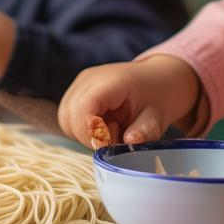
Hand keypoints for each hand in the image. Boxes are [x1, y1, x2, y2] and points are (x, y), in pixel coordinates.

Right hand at [58, 54, 201, 147]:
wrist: (157, 79)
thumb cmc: (157, 97)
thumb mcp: (158, 117)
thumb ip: (144, 131)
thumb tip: (130, 142)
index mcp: (111, 81)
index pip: (84, 108)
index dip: (91, 133)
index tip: (110, 145)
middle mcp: (89, 79)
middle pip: (69, 116)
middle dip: (88, 138)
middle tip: (114, 140)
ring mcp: (80, 83)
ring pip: (65, 119)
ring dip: (84, 134)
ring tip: (110, 132)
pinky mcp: (76, 91)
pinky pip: (68, 117)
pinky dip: (82, 129)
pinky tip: (103, 127)